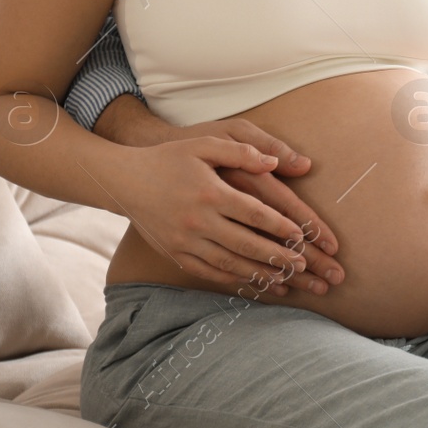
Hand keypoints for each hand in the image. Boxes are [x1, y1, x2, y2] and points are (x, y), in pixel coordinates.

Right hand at [186, 117, 344, 295]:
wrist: (124, 181)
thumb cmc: (170, 157)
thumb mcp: (205, 143)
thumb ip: (242, 152)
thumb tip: (276, 163)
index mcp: (211, 192)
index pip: (254, 213)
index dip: (281, 226)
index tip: (302, 236)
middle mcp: (198, 220)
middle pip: (246, 243)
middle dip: (277, 256)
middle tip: (303, 265)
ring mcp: (184, 241)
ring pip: (229, 263)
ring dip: (259, 274)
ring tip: (285, 281)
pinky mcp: (174, 254)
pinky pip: (207, 272)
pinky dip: (232, 280)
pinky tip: (251, 284)